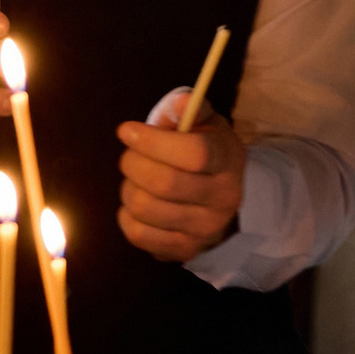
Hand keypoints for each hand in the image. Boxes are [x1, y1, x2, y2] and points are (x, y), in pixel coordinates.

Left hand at [114, 87, 245, 261]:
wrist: (222, 196)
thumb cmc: (204, 150)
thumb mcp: (204, 123)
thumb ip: (189, 108)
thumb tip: (178, 102)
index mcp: (228, 161)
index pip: (193, 153)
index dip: (153, 140)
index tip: (127, 130)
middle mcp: (222, 199)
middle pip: (163, 183)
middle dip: (133, 163)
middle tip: (129, 154)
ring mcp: (205, 229)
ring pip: (145, 208)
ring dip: (128, 188)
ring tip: (136, 179)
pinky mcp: (184, 250)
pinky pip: (138, 234)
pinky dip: (127, 215)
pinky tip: (137, 202)